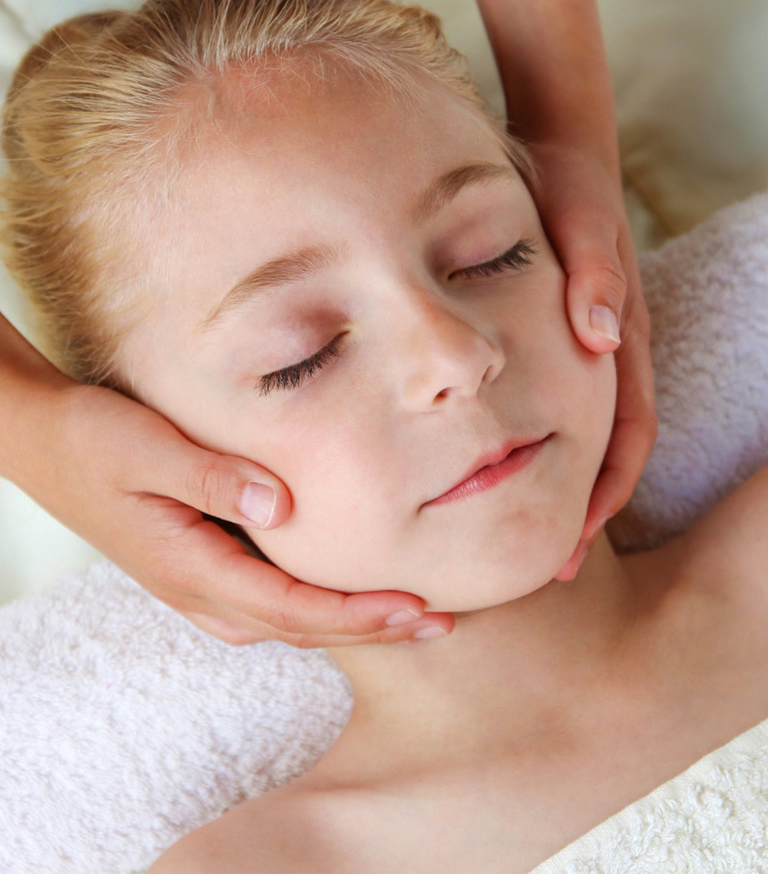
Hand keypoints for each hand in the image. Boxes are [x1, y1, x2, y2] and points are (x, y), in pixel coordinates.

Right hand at [4, 359, 452, 644]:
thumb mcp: (147, 448)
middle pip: (297, 628)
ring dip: (346, 625)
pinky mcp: (193, 567)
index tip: (416, 609)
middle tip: (439, 624)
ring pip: (282, 624)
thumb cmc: (91, 438)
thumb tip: (284, 506)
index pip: (291, 606)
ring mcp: (192, 584)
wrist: (41, 440)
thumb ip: (214, 478)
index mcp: (189, 565)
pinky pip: (264, 606)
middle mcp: (195, 588)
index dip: (357, 613)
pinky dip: (312, 610)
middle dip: (370, 631)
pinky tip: (338, 599)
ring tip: (406, 619)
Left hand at [526, 145, 656, 581]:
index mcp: (620, 340)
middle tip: (550, 567)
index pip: (628, 436)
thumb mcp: (582, 222)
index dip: (607, 493)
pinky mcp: (559, 338)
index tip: (574, 543)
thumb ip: (593, 274)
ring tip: (524, 534)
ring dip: (561, 486)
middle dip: (585, 510)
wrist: (561, 150)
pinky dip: (543, 446)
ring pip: (582, 436)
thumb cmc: (570, 189)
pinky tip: (504, 467)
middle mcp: (608, 354)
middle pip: (608, 452)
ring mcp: (586, 349)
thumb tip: (598, 338)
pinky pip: (558, 407)